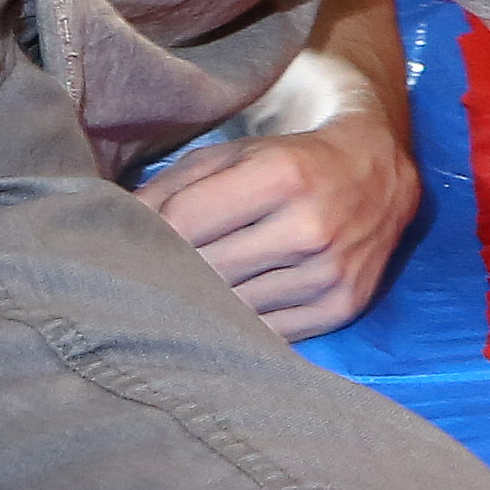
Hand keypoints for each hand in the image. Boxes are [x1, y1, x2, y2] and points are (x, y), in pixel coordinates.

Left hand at [140, 108, 423, 338]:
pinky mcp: (341, 307)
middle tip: (147, 273)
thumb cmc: (290, 162)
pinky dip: (239, 324)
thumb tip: (110, 234)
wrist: (378, 174)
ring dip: (201, 302)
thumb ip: (168, 189)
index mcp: (283, 176)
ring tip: (187, 290)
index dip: (148, 234)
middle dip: (170, 271)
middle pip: (204, 270)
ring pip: (231, 307)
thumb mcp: (232, 156)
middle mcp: (312, 227)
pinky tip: (228, 307)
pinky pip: (265, 333)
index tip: (131, 242)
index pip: (183, 223)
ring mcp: (330, 273)